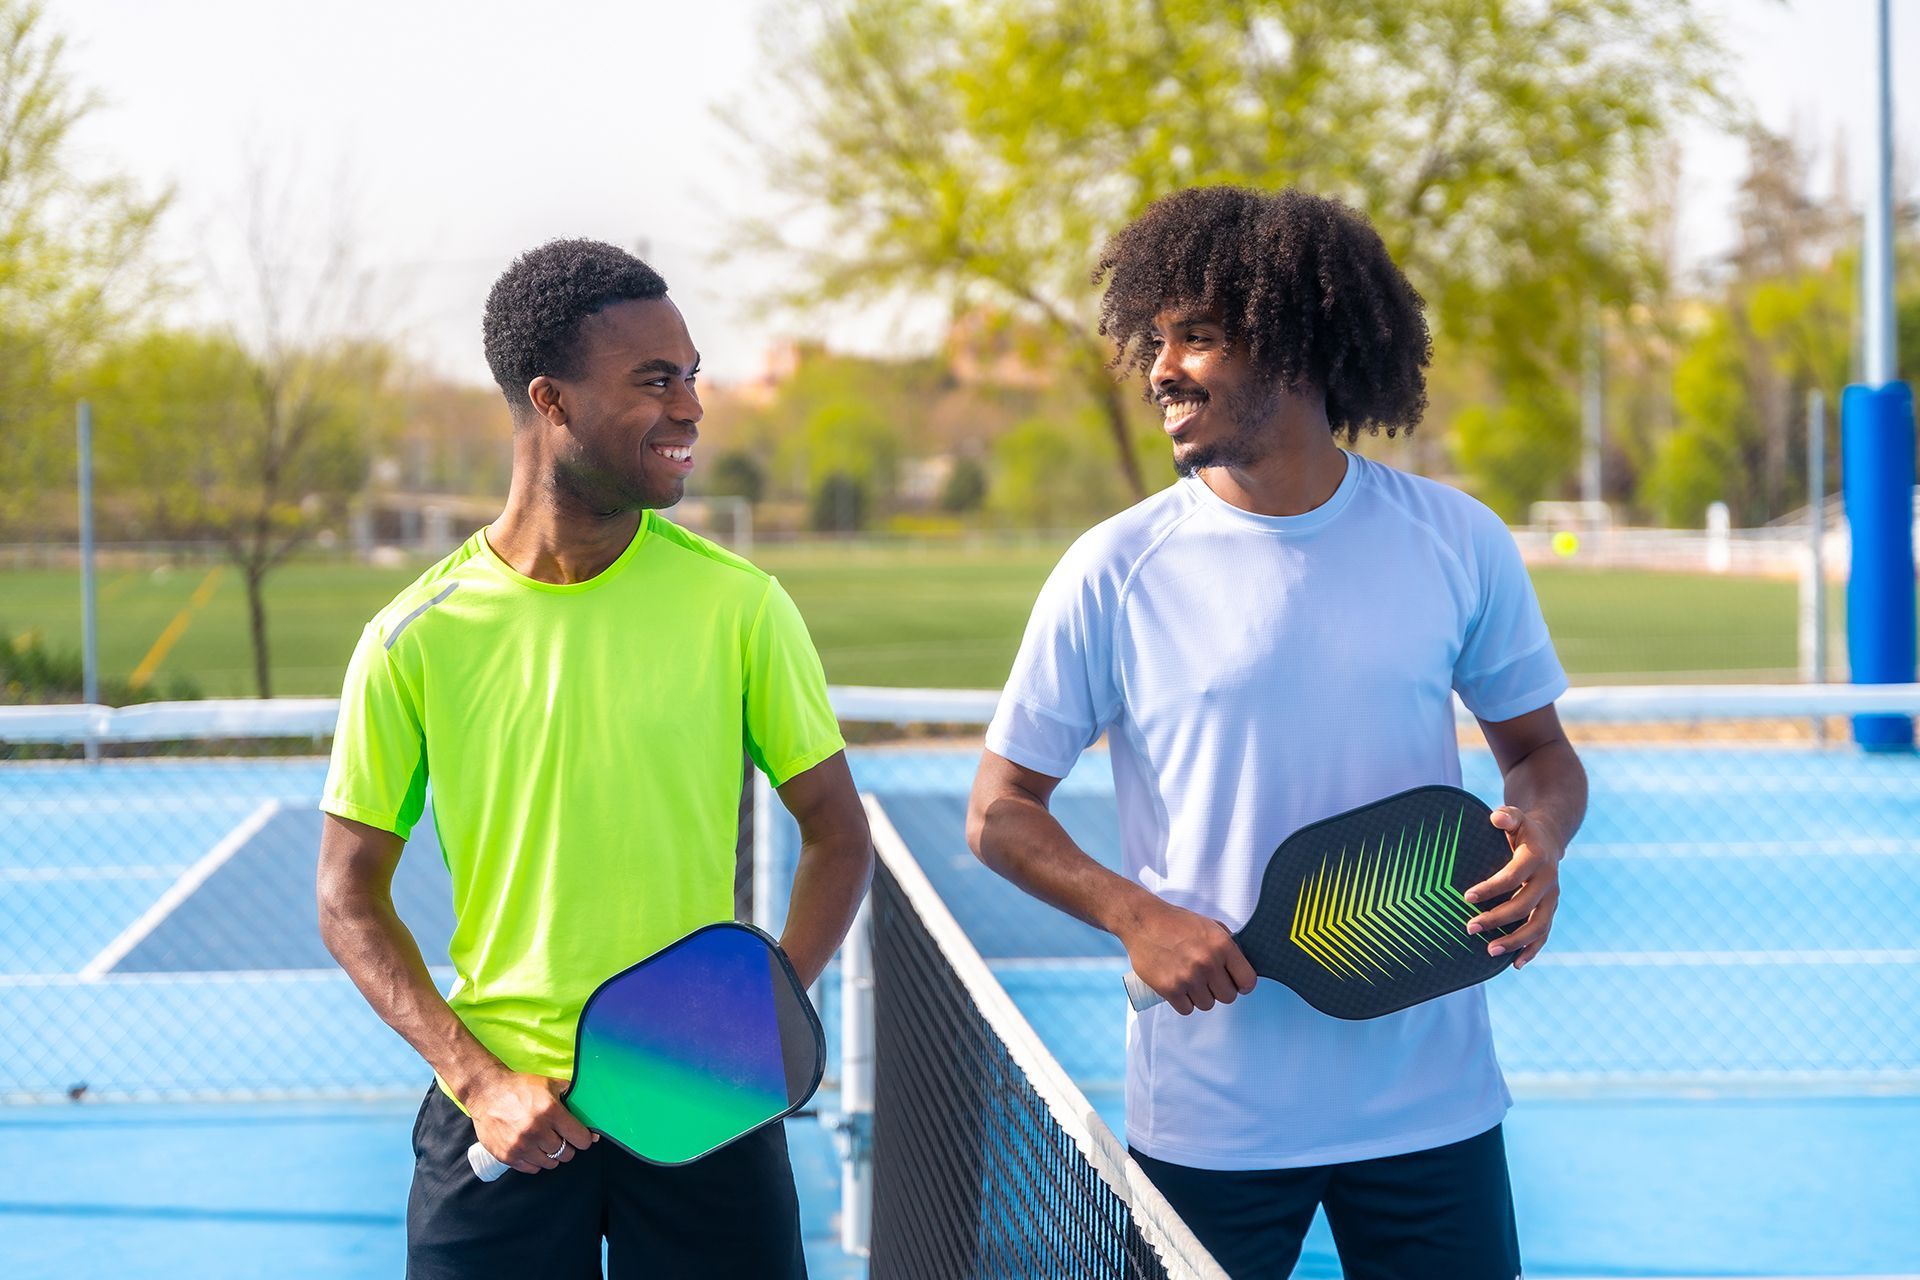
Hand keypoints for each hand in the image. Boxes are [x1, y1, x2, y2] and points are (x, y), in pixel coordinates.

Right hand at [462, 1068, 595, 1173]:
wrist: (486, 1092)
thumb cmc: (519, 1087)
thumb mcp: (549, 1084)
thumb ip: (570, 1095)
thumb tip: (590, 1112)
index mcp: (551, 1111)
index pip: (580, 1138)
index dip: (584, 1139)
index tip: (582, 1137)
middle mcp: (537, 1130)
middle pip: (566, 1153)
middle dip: (568, 1147)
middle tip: (561, 1139)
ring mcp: (521, 1145)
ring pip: (550, 1163)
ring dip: (551, 1155)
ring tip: (546, 1144)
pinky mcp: (507, 1155)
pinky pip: (531, 1168)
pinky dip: (535, 1162)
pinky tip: (533, 1149)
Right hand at [1119, 897, 1256, 1015]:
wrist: (1143, 921)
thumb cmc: (1176, 922)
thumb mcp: (1210, 926)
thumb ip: (1228, 947)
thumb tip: (1240, 968)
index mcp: (1222, 945)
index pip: (1247, 981)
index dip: (1242, 984)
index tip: (1236, 983)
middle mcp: (1207, 962)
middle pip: (1228, 997)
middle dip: (1220, 990)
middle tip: (1208, 980)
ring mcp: (1188, 977)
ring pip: (1207, 1005)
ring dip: (1200, 996)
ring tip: (1190, 980)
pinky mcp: (1169, 988)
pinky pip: (1187, 1009)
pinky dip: (1183, 1002)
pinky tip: (1178, 987)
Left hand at [1464, 805, 1564, 969]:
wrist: (1548, 839)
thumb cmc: (1522, 829)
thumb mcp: (1515, 817)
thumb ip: (1506, 817)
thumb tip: (1496, 818)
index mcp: (1537, 858)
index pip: (1513, 876)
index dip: (1491, 888)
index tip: (1466, 897)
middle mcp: (1548, 881)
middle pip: (1524, 905)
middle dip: (1497, 919)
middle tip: (1469, 927)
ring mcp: (1551, 899)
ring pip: (1538, 926)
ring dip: (1515, 941)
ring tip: (1490, 951)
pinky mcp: (1549, 910)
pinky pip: (1544, 935)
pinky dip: (1532, 950)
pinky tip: (1515, 965)